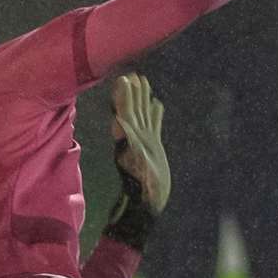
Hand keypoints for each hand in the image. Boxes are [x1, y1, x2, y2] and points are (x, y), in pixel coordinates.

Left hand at [111, 73, 168, 213]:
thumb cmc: (143, 189)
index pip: (125, 113)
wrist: (149, 203)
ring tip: (143, 80)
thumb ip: (131, 145)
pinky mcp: (154, 147)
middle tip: (132, 74)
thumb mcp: (138, 167)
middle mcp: (134, 138)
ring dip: (142, 98)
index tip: (124, 80)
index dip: (123, 97)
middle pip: (132, 110)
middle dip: (131, 93)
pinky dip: (155, 113)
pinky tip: (158, 103)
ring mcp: (144, 141)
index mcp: (128, 140)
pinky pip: (154, 125)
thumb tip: (120, 124)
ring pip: (143, 114)